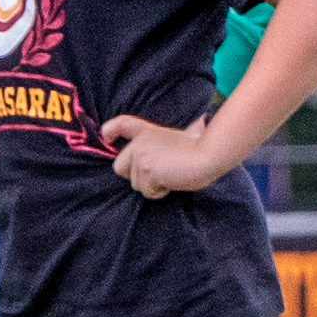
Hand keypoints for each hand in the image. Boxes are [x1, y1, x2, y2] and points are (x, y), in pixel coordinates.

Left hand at [98, 111, 232, 198]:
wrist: (209, 154)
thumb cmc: (201, 147)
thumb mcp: (180, 135)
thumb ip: (164, 141)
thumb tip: (185, 132)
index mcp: (146, 132)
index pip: (122, 124)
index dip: (110, 130)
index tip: (107, 137)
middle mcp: (138, 144)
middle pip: (120, 168)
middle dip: (136, 176)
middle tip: (160, 173)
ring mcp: (141, 157)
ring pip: (136, 184)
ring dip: (153, 186)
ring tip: (172, 174)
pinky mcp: (147, 171)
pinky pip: (148, 192)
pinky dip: (160, 192)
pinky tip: (173, 180)